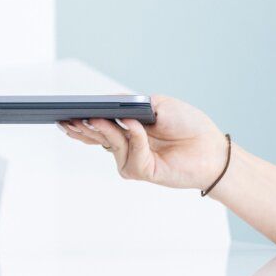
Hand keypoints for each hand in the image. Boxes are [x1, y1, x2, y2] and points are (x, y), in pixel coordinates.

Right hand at [56, 94, 225, 190]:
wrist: (211, 145)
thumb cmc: (187, 123)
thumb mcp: (156, 104)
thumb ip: (129, 104)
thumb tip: (107, 106)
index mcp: (127, 129)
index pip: (97, 127)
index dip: (80, 122)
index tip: (64, 115)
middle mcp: (126, 146)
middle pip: (96, 138)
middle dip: (81, 128)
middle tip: (67, 120)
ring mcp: (133, 160)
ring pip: (110, 144)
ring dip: (106, 129)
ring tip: (95, 118)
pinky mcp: (143, 172)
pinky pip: (131, 152)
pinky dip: (135, 137)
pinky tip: (136, 127)